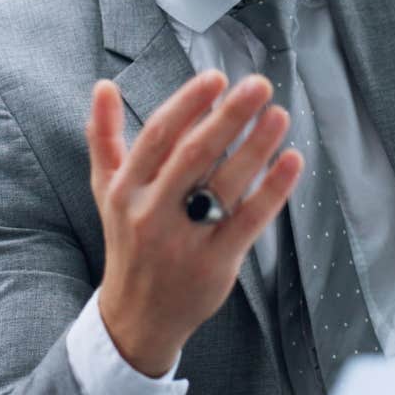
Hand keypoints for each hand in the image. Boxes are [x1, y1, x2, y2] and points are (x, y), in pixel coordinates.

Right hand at [86, 70, 302, 377]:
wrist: (138, 316)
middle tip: (259, 85)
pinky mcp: (216, 265)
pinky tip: (292, 160)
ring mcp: (185, 242)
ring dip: (256, 147)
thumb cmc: (129, 240)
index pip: (158, 137)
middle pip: (193, 155)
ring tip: (279, 115)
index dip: (188, 104)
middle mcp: (152, 214)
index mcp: (126, 190)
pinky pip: (249, 220)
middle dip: (228, 116)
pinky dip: (272, 190)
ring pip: (225, 186)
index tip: (217, 78)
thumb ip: (104, 137)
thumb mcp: (107, 190)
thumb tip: (103, 86)